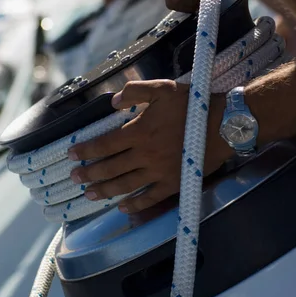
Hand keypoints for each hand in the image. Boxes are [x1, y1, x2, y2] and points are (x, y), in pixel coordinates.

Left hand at [68, 80, 230, 213]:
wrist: (223, 125)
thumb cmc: (192, 105)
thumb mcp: (162, 88)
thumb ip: (135, 92)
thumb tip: (112, 102)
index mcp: (140, 131)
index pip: (105, 144)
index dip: (86, 150)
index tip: (72, 154)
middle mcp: (145, 155)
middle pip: (110, 167)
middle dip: (89, 173)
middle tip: (73, 177)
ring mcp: (159, 172)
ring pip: (125, 185)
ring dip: (104, 190)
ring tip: (89, 194)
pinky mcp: (173, 184)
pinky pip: (150, 198)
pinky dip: (135, 205)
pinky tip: (122, 208)